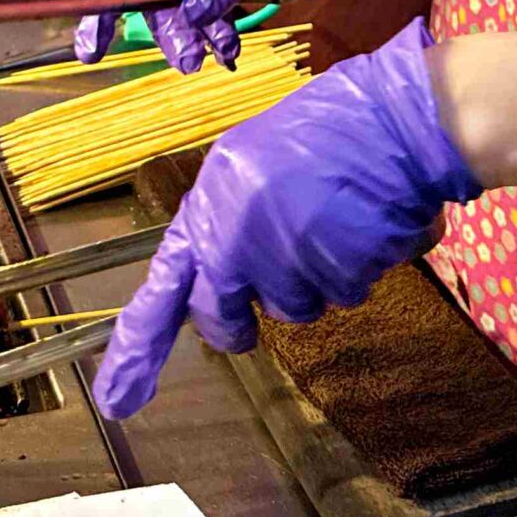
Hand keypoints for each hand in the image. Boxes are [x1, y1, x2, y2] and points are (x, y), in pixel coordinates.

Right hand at [75, 0, 371, 70]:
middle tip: (189, 62)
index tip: (93, 42)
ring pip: (194, 2)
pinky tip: (232, 49)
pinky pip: (222, 3)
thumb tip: (196, 14)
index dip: (110, 0)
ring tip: (222, 58)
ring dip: (203, 33)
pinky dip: (225, 27)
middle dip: (172, 29)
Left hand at [91, 21, 472, 419]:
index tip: (118, 397)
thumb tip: (214, 274)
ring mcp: (289, 258)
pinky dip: (357, 267)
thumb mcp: (253, 160)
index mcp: (212, 200)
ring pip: (291, 309)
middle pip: (224, 317)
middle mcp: (240, 235)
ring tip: (335, 220)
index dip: (140, 344)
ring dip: (313, 280)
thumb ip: (227, 218)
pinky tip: (365, 224)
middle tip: (274, 278)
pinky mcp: (338, 273)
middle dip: (239, 321)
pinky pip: (342, 294)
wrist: (398, 118)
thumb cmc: (329, 129)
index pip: (166, 284)